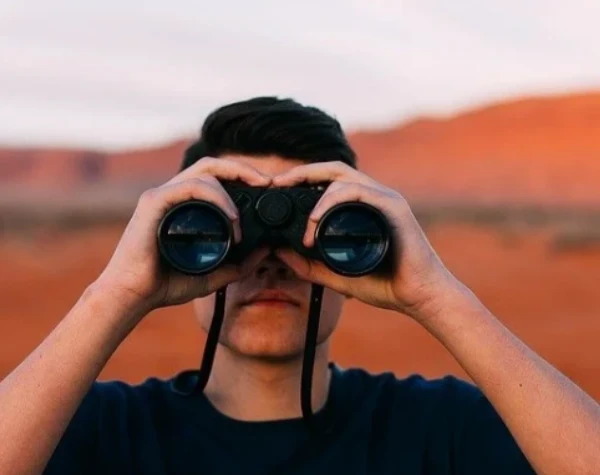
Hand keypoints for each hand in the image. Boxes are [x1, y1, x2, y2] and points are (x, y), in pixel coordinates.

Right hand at [95, 157, 270, 315]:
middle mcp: (172, 194)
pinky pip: (190, 187)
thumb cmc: (164, 284)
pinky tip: (230, 217)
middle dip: (243, 168)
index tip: (266, 188)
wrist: (132, 297)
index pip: (215, 176)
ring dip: (230, 192)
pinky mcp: (153, 202)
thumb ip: (239, 265)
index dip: (242, 175)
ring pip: (204, 173)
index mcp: (184, 204)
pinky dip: (216, 197)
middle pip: (212, 165)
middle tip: (266, 182)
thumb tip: (267, 250)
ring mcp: (161, 195)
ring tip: (240, 221)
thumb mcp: (213, 275)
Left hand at [272, 161, 461, 320]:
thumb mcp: (337, 276)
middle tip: (278, 182)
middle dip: (302, 172)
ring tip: (303, 221)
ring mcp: (385, 199)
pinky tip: (317, 219)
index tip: (277, 188)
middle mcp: (374, 196)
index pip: (329, 180)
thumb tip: (280, 253)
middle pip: (333, 169)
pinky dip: (332, 201)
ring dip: (315, 193)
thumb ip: (309, 266)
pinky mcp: (393, 207)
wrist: (421, 296)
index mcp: (362, 207)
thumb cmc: (387, 285)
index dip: (302, 179)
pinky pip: (358, 192)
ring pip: (342, 177)